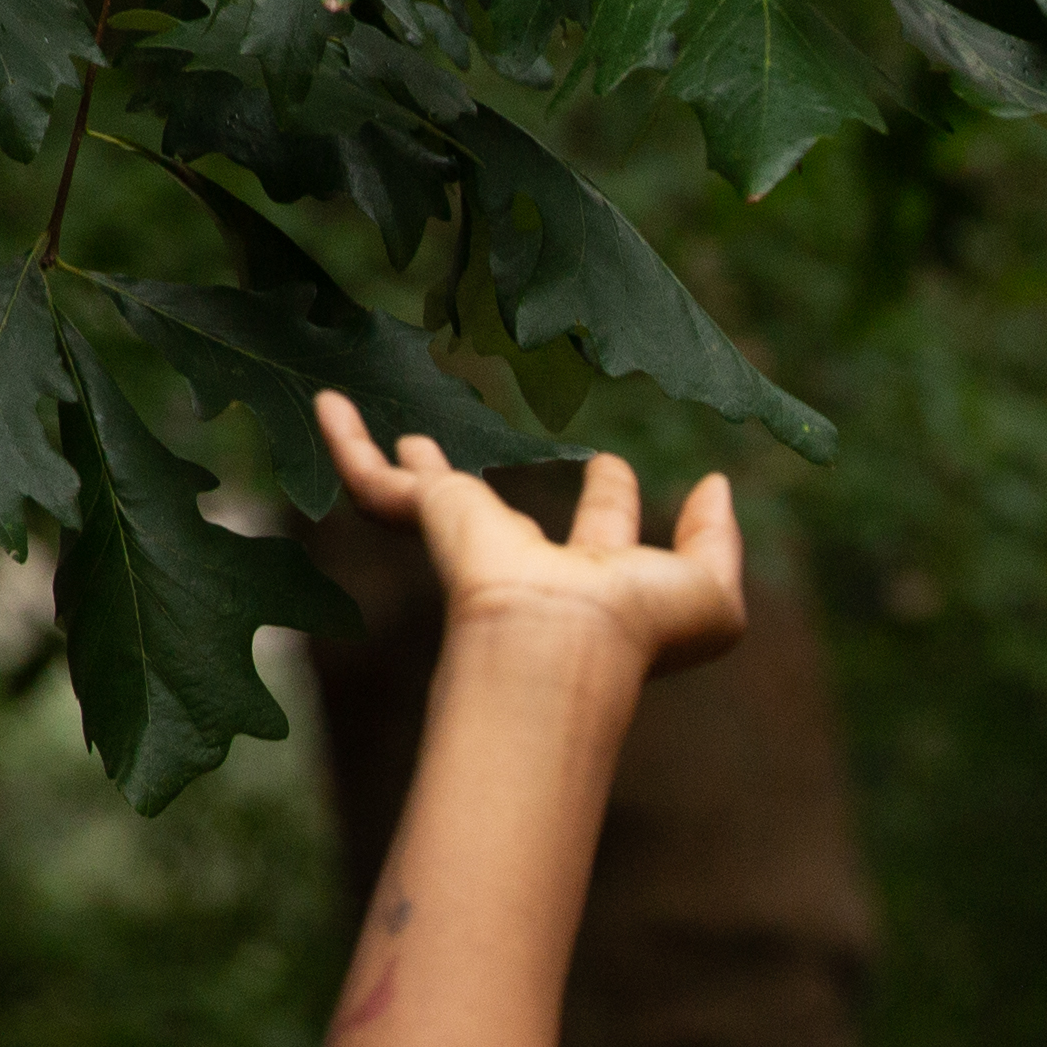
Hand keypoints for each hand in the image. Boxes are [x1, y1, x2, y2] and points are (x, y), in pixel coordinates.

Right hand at [308, 391, 746, 670]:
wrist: (567, 643)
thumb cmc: (642, 627)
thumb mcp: (711, 590)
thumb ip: (717, 539)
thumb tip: (714, 486)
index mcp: (596, 576)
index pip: (601, 528)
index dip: (609, 494)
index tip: (609, 463)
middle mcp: (528, 560)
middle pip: (499, 514)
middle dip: (497, 491)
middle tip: (491, 454)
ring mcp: (472, 542)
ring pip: (425, 497)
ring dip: (406, 467)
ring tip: (400, 433)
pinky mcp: (430, 519)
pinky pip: (374, 479)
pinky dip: (348, 442)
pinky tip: (329, 403)